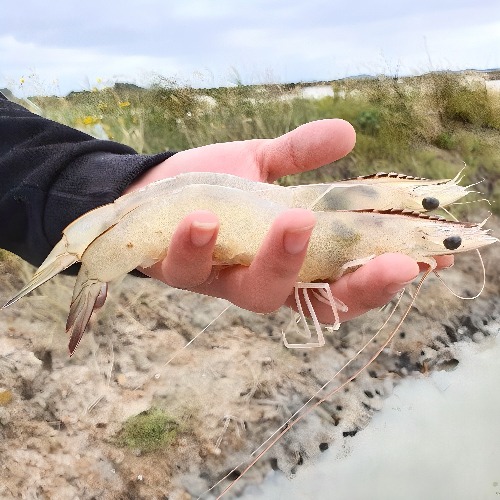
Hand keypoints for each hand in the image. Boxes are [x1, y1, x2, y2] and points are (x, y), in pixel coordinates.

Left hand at [124, 119, 452, 323]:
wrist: (152, 188)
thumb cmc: (216, 186)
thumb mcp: (263, 166)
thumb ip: (300, 155)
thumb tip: (346, 133)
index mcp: (290, 262)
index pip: (343, 284)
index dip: (380, 282)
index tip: (419, 262)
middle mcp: (262, 280)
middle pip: (314, 301)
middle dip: (354, 286)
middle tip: (387, 260)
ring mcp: (222, 281)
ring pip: (257, 292)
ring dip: (280, 260)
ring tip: (294, 219)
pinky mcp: (179, 270)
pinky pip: (189, 264)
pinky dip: (196, 243)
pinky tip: (201, 217)